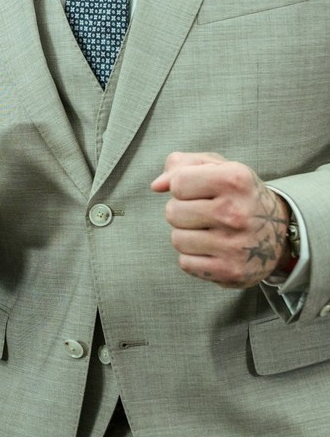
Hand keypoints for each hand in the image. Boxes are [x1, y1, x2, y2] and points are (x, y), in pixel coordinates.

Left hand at [151, 152, 292, 287]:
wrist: (279, 231)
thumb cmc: (238, 195)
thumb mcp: (218, 167)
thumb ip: (181, 165)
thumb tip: (156, 185)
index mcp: (235, 180)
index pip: (178, 182)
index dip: (182, 187)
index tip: (199, 191)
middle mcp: (237, 212)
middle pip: (172, 212)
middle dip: (182, 211)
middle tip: (206, 213)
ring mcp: (235, 245)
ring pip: (176, 239)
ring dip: (187, 235)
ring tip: (211, 231)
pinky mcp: (231, 271)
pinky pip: (185, 263)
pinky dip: (194, 257)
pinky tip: (213, 250)